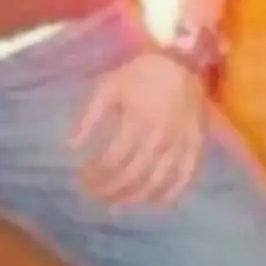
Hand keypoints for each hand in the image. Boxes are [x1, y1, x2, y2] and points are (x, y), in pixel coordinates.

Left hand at [71, 51, 207, 207]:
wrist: (180, 60)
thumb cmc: (139, 73)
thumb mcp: (108, 87)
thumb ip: (88, 117)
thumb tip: (70, 146)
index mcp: (136, 122)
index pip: (112, 161)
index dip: (94, 175)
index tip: (81, 180)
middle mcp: (159, 138)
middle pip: (132, 176)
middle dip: (109, 190)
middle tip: (94, 196)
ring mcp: (180, 144)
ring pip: (157, 182)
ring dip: (134, 199)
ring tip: (117, 206)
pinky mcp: (196, 145)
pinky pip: (185, 177)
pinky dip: (170, 194)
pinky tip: (155, 203)